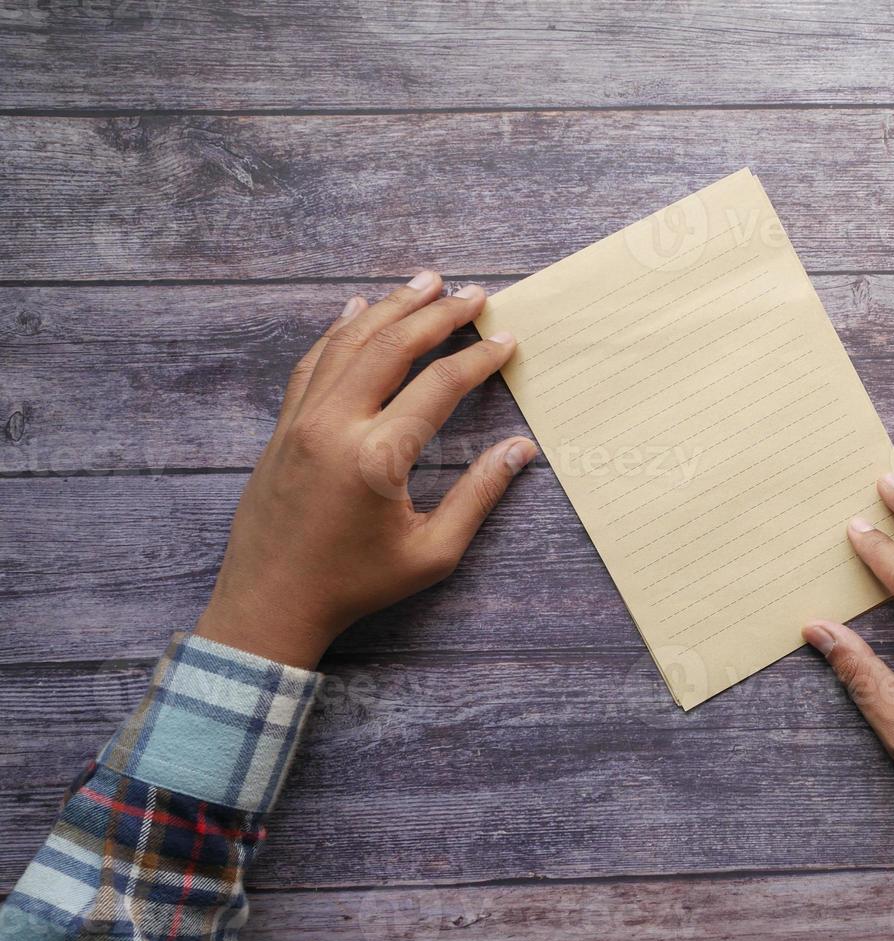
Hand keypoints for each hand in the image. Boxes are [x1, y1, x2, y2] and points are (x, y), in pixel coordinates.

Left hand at [195, 271, 537, 669]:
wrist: (270, 603)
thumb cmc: (355, 585)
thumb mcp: (431, 552)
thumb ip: (479, 496)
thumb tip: (520, 450)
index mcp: (378, 457)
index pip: (439, 386)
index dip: (479, 358)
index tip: (507, 340)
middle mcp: (336, 425)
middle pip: (392, 346)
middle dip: (438, 314)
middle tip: (474, 294)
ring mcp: (303, 421)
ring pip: (349, 343)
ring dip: (391, 307)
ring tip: (425, 281)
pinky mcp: (284, 428)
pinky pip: (313, 362)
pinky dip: (339, 330)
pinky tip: (358, 309)